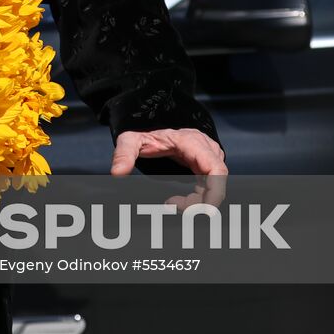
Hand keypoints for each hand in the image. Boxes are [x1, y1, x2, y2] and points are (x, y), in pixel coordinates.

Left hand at [110, 128, 227, 208]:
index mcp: (192, 141)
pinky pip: (206, 186)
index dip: (216, 191)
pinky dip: (194, 198)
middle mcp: (205, 148)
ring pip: (211, 186)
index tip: (206, 210)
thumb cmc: (143, 130)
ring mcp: (207, 156)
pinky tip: (176, 200)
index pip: (216, 168)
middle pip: (216, 181)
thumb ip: (124, 154)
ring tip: (171, 202)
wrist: (150, 123)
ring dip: (196, 201)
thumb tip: (117, 173)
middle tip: (175, 206)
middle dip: (201, 201)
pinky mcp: (203, 165)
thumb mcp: (130, 139)